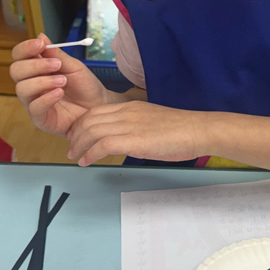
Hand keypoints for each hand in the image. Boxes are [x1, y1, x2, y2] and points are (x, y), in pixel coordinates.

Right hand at [10, 33, 108, 136]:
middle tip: (56, 64)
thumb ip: (56, 54)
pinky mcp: (40, 119)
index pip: (19, 56)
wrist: (99, 106)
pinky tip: (59, 93)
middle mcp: (31, 84)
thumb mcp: (74, 66)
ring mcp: (33, 102)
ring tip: (63, 81)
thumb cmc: (85, 86)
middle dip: (34, 65)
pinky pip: (34, 108)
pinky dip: (46, 98)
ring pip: (22, 89)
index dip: (25, 48)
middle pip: (16, 71)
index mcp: (36, 69)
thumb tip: (40, 36)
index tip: (39, 44)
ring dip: (42, 82)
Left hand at [65, 100, 201, 166]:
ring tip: (76, 158)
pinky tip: (87, 162)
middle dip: (75, 136)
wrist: (198, 130)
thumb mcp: (152, 121)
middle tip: (72, 150)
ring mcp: (129, 125)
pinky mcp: (133, 140)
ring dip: (79, 146)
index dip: (81, 125)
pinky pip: (102, 145)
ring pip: (91, 131)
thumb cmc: (181, 130)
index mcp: (130, 106)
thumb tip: (126, 139)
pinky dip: (90, 154)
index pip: (95, 112)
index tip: (78, 137)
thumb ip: (136, 126)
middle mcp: (126, 112)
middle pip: (88, 120)